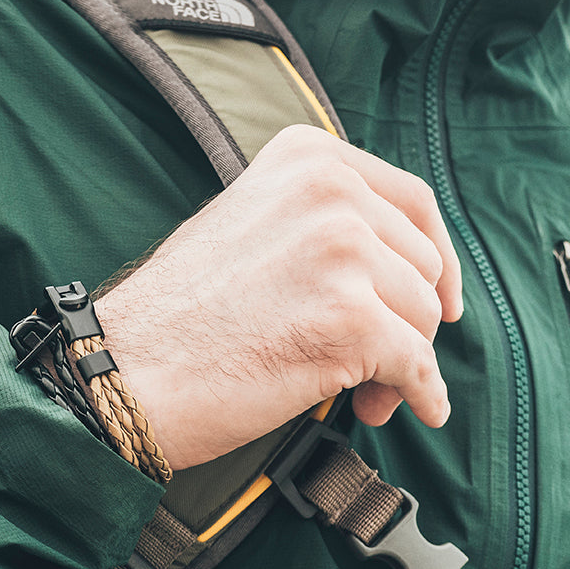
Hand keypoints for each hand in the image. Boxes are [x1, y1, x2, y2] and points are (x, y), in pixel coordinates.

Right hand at [96, 125, 462, 470]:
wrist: (125, 371)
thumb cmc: (177, 317)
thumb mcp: (248, 227)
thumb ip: (317, 225)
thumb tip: (395, 272)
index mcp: (308, 159)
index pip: (413, 203)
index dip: (437, 259)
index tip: (444, 298)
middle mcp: (331, 192)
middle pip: (421, 266)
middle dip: (407, 323)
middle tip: (374, 367)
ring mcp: (342, 252)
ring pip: (421, 319)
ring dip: (400, 365)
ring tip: (363, 395)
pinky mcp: (350, 319)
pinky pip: (416, 366)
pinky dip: (420, 394)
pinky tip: (415, 409)